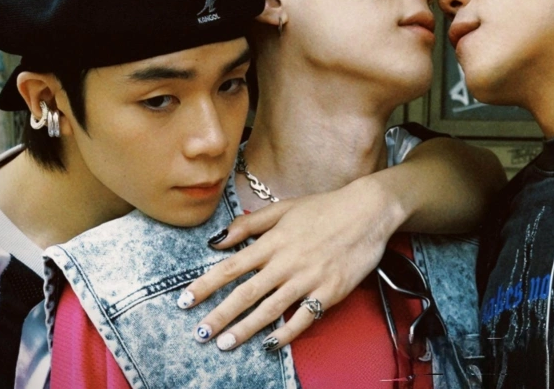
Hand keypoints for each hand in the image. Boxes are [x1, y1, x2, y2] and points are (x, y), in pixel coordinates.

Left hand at [179, 174, 404, 350]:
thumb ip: (249, 225)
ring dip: (246, 328)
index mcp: (274, 241)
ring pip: (271, 309)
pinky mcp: (330, 290)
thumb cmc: (325, 207)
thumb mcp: (284, 208)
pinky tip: (270, 344)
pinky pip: (304, 317)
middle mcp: (287, 262)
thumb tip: (216, 241)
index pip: (231, 267)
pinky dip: (286, 333)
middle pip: (246, 293)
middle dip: (220, 315)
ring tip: (225, 344)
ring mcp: (309, 278)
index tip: (185, 301)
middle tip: (199, 333)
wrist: (368, 210)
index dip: (206, 285)